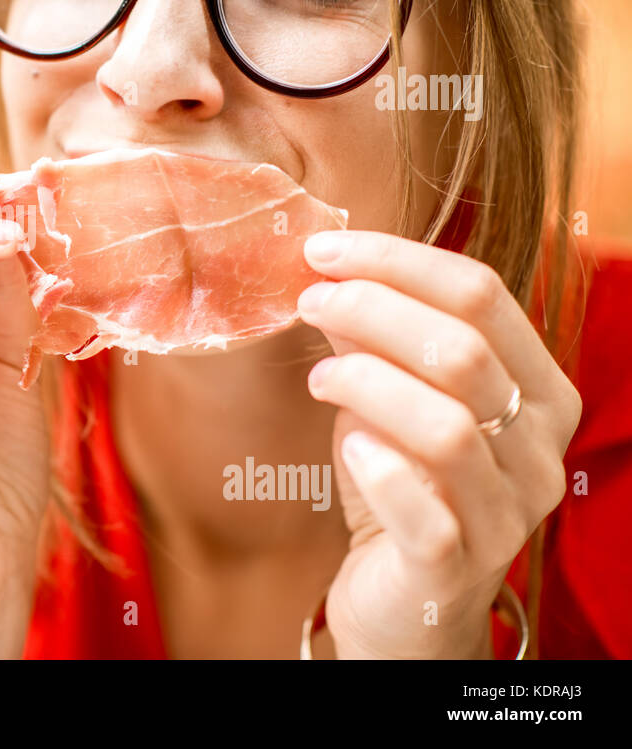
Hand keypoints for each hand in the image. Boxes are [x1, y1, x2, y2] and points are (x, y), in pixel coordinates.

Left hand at [296, 230, 580, 658]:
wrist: (403, 599)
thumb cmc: (400, 484)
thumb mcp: (386, 398)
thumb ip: (371, 338)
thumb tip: (330, 271)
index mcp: (537, 389)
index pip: (482, 294)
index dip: (397, 261)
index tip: (323, 249)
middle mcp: (538, 449)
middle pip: (463, 350)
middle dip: (373, 310)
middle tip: (310, 302)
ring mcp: (506, 513)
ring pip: (448, 427)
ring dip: (367, 383)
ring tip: (319, 379)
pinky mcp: (455, 568)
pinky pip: (427, 513)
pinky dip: (382, 471)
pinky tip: (350, 448)